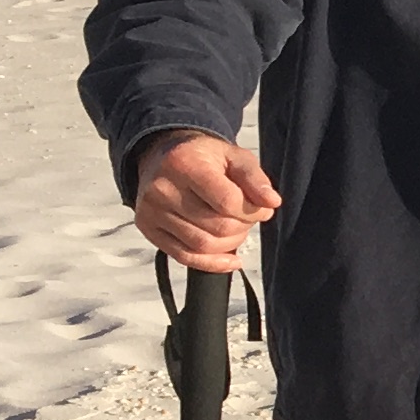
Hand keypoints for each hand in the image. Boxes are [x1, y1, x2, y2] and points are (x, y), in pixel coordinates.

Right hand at [134, 130, 278, 270]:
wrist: (163, 156)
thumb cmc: (202, 157)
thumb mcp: (234, 156)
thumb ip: (255, 178)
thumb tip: (271, 202)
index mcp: (184, 165)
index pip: (228, 202)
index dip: (253, 211)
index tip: (262, 208)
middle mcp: (163, 189)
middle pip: (217, 227)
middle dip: (243, 227)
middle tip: (247, 217)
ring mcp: (152, 211)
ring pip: (202, 245)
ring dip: (230, 244)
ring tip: (235, 228)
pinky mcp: (148, 228)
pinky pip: (184, 257)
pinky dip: (212, 263)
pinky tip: (230, 259)